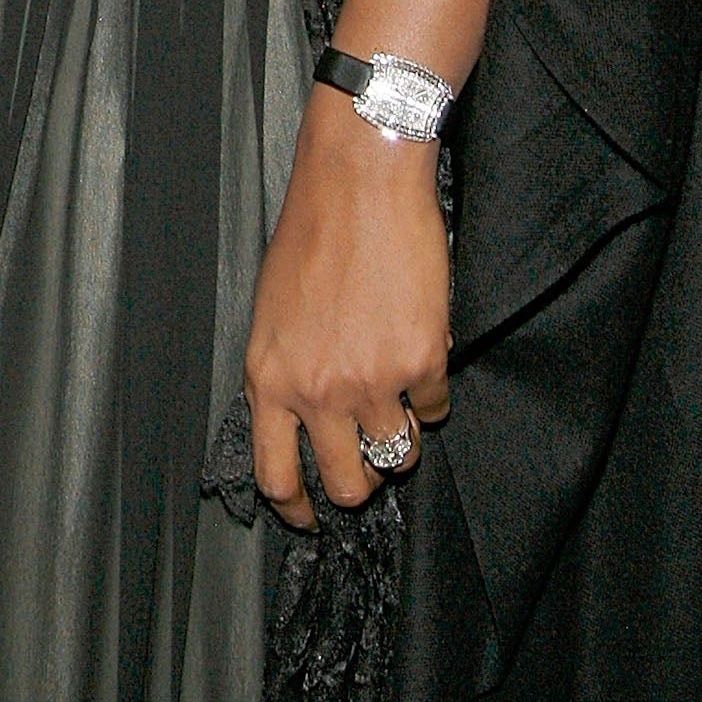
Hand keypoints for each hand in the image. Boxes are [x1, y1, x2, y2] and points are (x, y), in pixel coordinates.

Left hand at [244, 84, 451, 528]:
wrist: (359, 182)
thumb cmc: (313, 233)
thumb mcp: (272, 311)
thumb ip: (284, 370)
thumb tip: (301, 418)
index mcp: (267, 376)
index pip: (275, 475)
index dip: (296, 509)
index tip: (310, 519)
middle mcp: (315, 390)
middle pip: (345, 484)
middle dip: (361, 481)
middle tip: (371, 462)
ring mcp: (370, 381)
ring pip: (395, 455)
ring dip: (400, 437)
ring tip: (398, 399)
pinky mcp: (420, 362)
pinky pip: (434, 408)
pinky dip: (431, 389)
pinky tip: (420, 349)